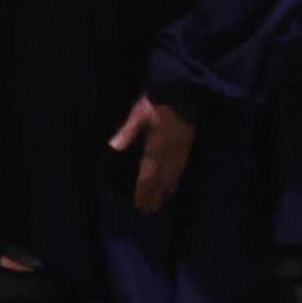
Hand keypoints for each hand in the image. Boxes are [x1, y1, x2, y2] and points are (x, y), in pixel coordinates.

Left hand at [108, 95, 195, 213]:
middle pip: (160, 179)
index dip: (143, 190)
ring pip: (172, 175)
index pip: (147, 175)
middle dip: (154, 195)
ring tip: (162, 200)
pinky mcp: (188, 144)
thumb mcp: (139, 114)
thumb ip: (128, 132)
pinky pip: (182, 166)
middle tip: (149, 210)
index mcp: (154, 148)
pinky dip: (177, 177)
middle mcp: (168, 154)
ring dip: (165, 189)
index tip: (139, 204)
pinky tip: (175, 182)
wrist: (185, 91)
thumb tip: (112, 148)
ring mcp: (180, 150)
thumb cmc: (159, 101)